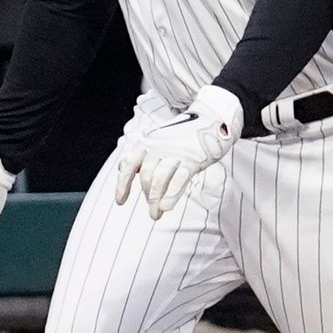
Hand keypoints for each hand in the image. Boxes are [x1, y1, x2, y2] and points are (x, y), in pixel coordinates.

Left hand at [112, 86, 241, 220]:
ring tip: (156, 215)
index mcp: (147, 142)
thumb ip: (143, 155)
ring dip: (155, 199)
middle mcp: (158, 147)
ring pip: (160, 178)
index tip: (120, 202)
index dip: (122, 185)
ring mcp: (175, 152)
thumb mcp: (158, 141)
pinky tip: (166, 206)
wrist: (212, 118)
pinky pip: (179, 178)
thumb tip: (125, 172)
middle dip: (147, 196)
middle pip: (146, 175)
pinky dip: (171, 194)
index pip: (128, 164)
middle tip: (152, 212)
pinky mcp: (192, 158)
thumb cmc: (183, 135)